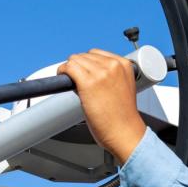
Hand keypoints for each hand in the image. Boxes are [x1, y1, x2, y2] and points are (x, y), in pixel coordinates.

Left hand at [57, 48, 146, 163]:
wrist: (125, 133)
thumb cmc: (123, 117)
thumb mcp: (122, 87)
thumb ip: (110, 75)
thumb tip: (86, 71)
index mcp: (125, 64)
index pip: (97, 53)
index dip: (88, 64)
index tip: (84, 73)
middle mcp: (113, 66)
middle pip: (85, 55)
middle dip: (79, 67)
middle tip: (78, 82)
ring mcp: (101, 73)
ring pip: (75, 60)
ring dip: (70, 69)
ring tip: (73, 83)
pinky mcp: (88, 83)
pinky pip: (68, 68)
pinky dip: (63, 72)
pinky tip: (64, 79)